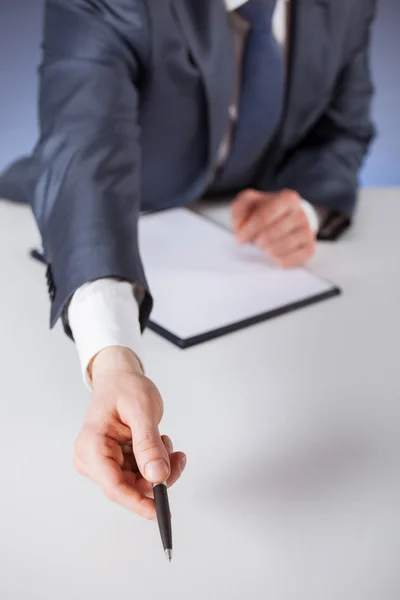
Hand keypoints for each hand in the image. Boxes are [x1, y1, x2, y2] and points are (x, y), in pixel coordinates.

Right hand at [73, 347, 185, 520]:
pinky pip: (139, 473)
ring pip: (137, 482)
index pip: (114, 486)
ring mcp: (102, 461)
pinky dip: (155, 462)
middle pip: (129, 487)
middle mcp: (92, 458)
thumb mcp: (142, 411)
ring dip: (159, 467)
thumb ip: (148, 445)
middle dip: (157, 477)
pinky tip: (161, 443)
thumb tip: (157, 476)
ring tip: (166, 441)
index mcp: (91, 446)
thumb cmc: (125, 387)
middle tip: (178, 458)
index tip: (161, 511)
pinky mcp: (114, 461)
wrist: (119, 377)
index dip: (138, 502)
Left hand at [231, 188, 316, 267]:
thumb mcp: (248, 203)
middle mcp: (301, 214)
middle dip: (256, 242)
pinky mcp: (309, 248)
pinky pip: (292, 259)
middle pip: (270, 235)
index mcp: (288, 199)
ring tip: (264, 246)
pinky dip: (278, 260)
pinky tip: (273, 254)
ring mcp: (307, 232)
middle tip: (254, 242)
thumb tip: (240, 226)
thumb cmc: (264, 211)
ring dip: (266, 250)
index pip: (263, 217)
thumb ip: (240, 208)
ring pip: (280, 248)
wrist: (283, 219)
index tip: (239, 239)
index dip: (248, 231)